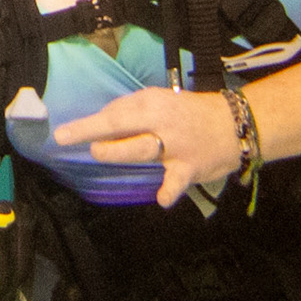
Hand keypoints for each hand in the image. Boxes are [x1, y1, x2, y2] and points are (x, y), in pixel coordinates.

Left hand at [52, 87, 242, 209]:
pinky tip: (161, 198)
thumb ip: (134, 113)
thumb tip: (102, 125)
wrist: (236, 124)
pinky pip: (178, 180)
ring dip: (119, 151)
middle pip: (122, 124)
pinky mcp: (189, 167)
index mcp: (152, 102)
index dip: (89, 123)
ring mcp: (175, 146)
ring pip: (142, 148)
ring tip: (98, 152)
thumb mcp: (162, 102)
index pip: (115, 111)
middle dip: (93, 130)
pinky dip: (170, 190)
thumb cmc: (191, 114)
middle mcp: (161, 121)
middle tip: (66, 137)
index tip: (64, 133)